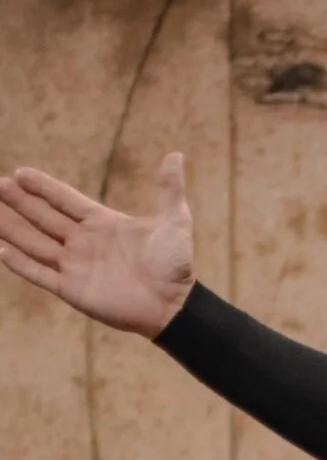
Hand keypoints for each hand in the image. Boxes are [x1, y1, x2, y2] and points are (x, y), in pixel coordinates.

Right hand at [0, 154, 194, 337]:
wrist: (175, 304)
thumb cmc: (176, 265)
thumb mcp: (175, 222)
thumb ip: (169, 189)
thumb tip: (175, 155)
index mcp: (102, 223)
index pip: (65, 200)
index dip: (43, 187)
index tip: (21, 173)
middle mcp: (84, 242)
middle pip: (44, 217)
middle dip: (20, 201)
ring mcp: (76, 266)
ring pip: (36, 243)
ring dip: (12, 229)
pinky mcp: (73, 290)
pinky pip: (41, 274)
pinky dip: (21, 264)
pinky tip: (2, 250)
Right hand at [236, 30, 326, 110]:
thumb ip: (304, 53)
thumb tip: (283, 52)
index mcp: (309, 51)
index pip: (284, 45)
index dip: (270, 43)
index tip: (256, 39)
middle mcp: (304, 65)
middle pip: (276, 63)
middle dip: (256, 63)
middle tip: (236, 63)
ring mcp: (305, 81)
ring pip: (278, 80)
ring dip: (260, 81)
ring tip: (241, 81)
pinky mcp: (309, 97)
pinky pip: (288, 97)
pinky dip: (275, 98)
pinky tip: (260, 98)